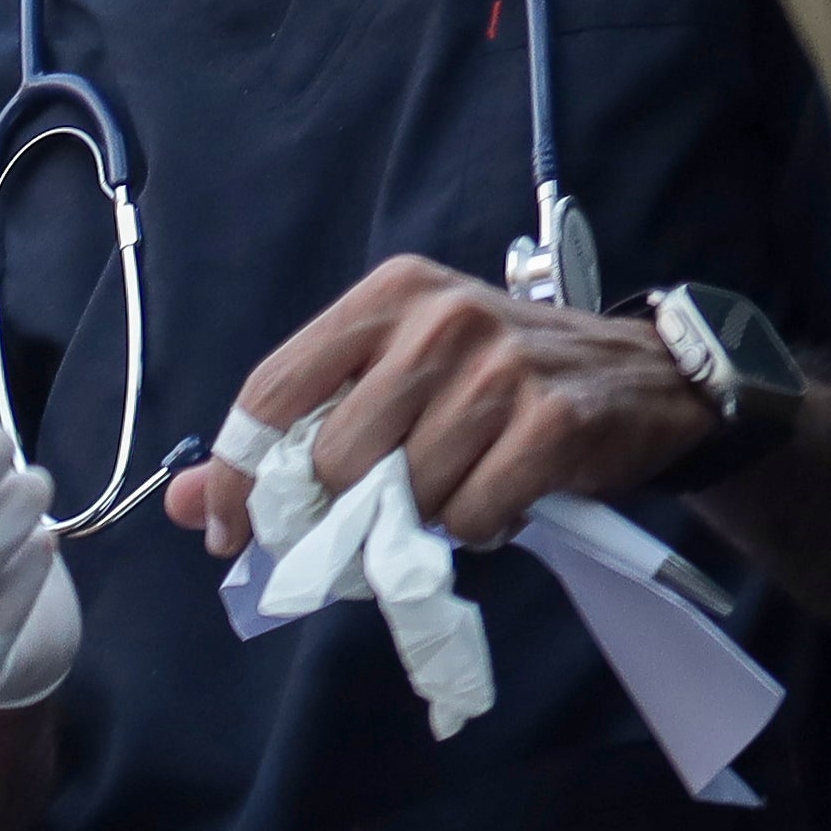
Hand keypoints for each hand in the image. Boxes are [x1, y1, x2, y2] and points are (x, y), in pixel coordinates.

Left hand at [169, 257, 718, 560]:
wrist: (645, 379)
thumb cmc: (501, 384)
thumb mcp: (393, 384)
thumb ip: (291, 437)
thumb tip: (185, 503)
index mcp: (388, 297)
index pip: (273, 393)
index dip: (239, 478)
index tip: (234, 534)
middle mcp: (440, 318)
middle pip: (335, 460)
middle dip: (350, 509)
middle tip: (387, 510)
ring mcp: (500, 367)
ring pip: (406, 496)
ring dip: (426, 518)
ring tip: (463, 484)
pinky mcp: (551, 421)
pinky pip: (471, 517)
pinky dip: (480, 528)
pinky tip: (505, 496)